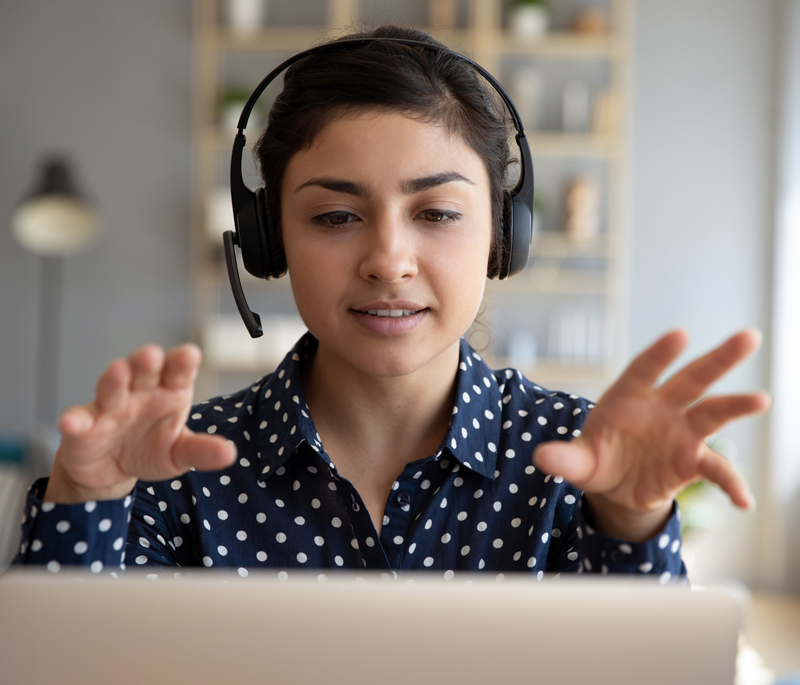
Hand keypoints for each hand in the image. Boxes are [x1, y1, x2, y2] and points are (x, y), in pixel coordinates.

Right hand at [45, 344, 236, 503]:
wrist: (112, 470)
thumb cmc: (152, 449)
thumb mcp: (180, 454)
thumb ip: (202, 451)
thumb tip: (230, 454)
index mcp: (169, 392)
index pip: (178, 372)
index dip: (182, 362)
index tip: (189, 354)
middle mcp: (140, 392)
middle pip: (144, 371)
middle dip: (147, 361)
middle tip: (152, 354)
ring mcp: (110, 407)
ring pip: (112, 387)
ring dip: (114, 379)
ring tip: (118, 371)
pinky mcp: (83, 427)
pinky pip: (78, 421)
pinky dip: (74, 420)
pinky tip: (72, 422)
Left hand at [533, 330, 770, 541]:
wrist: (614, 486)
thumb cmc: (595, 459)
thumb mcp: (577, 462)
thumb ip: (564, 458)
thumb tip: (542, 458)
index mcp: (627, 398)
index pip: (644, 370)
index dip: (660, 353)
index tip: (680, 334)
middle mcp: (660, 408)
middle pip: (692, 379)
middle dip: (718, 359)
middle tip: (749, 337)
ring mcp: (680, 432)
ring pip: (712, 413)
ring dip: (736, 405)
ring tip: (761, 399)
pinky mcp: (692, 460)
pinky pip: (716, 470)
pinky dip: (731, 483)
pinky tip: (744, 501)